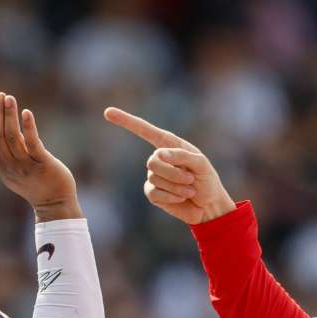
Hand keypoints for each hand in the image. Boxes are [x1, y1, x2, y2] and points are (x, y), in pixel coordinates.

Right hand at [0, 93, 80, 220]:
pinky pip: (32, 143)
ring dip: (10, 116)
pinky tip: (26, 113)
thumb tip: (6, 129)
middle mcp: (10, 167)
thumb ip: (8, 154)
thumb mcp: (15, 172)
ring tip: (10, 99)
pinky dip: (28, 127)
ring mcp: (26, 166)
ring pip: (12, 137)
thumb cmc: (36, 186)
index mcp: (1, 168)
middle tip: (0, 96)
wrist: (55, 205)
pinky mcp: (42, 164)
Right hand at [103, 107, 235, 224]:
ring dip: (177, 185)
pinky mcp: (153, 194)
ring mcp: (154, 176)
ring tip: (190, 189)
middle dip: (173, 172)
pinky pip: (155, 192)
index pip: (145, 130)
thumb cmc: (207, 180)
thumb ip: (182, 155)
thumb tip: (159, 154)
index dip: (126, 121)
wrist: (209, 204)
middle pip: (153, 161)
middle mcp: (159, 158)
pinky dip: (172, 196)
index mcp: (170, 145)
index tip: (108, 113)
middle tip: (190, 179)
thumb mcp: (201, 164)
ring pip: (155, 178)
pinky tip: (182, 197)